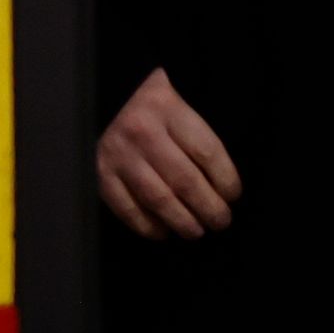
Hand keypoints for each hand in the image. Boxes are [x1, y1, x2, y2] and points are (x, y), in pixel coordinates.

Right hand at [95, 66, 241, 239]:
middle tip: (221, 221)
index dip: (226, 180)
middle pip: (184, 179)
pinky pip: (126, 207)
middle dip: (209, 208)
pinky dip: (147, 225)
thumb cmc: (158, 111)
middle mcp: (141, 130)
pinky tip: (163, 232)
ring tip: (197, 231)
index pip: (207, 152)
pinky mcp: (100, 172)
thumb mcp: (183, 108)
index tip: (233, 196)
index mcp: (169, 108)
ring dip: (182, 221)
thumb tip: (225, 189)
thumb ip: (201, 139)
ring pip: (157, 197)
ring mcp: (118, 153)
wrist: (107, 99)